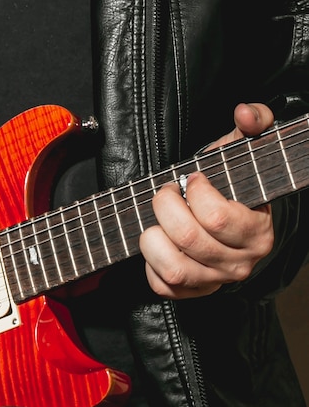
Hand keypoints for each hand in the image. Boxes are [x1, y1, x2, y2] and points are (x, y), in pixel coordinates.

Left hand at [139, 103, 274, 298]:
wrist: (230, 227)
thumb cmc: (232, 189)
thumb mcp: (246, 153)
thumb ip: (254, 125)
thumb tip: (244, 113)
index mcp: (256, 233)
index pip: (217, 217)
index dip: (194, 193)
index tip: (190, 180)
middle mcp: (238, 264)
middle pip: (189, 240)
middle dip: (165, 208)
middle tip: (164, 194)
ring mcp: (214, 282)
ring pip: (173, 269)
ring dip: (154, 240)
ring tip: (157, 223)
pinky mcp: (190, 293)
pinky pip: (162, 286)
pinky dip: (150, 266)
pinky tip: (159, 245)